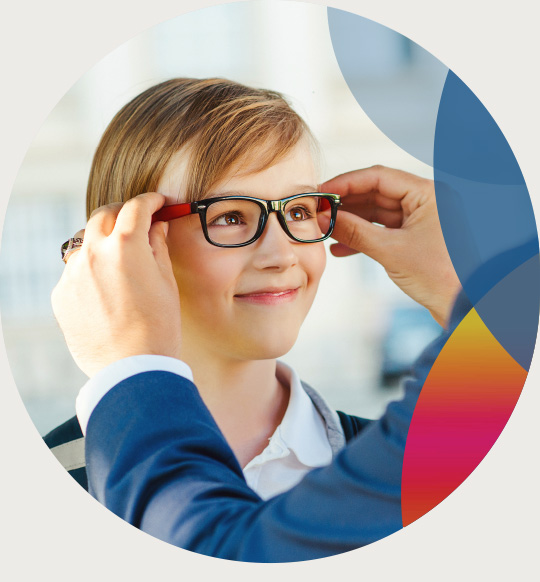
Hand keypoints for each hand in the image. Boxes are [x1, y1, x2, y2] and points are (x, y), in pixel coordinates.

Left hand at [51, 193, 181, 376]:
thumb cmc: (159, 328)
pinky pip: (75, 270)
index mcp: (126, 246)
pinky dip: (90, 269)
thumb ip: (158, 247)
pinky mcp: (62, 294)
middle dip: (122, 212)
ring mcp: (73, 274)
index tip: (157, 203)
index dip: (150, 200)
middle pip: (103, 215)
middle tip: (136, 221)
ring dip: (102, 241)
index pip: (136, 207)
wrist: (132, 368)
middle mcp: (94, 253)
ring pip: (85, 241)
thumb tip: (157, 226)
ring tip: (119, 258)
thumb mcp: (167, 283)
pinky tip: (106, 288)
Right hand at [319, 166, 460, 326]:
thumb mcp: (390, 251)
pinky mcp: (416, 238)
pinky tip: (340, 248)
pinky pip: (384, 230)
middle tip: (318, 211)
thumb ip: (354, 231)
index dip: (346, 183)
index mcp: (428, 193)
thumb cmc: (438, 276)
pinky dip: (363, 237)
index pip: (379, 177)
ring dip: (351, 222)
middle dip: (346, 204)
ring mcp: (421, 219)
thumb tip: (323, 218)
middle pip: (376, 192)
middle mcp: (426, 201)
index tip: (321, 192)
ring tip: (325, 230)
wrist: (464, 307)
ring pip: (377, 212)